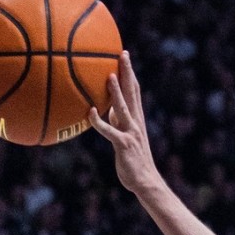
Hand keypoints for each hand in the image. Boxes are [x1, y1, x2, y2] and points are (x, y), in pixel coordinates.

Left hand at [89, 52, 163, 194]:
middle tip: (123, 54)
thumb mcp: (125, 137)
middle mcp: (136, 122)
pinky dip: (99, 122)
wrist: (145, 181)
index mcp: (136, 118)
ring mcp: (130, 132)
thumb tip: (106, 111)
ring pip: (123, 108)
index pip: (134, 90)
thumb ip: (118, 123)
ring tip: (110, 76)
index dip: (130, 72)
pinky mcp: (123, 144)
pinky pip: (109, 131)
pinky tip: (90, 113)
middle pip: (132, 92)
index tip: (124, 55)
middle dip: (128, 72)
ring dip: (116, 92)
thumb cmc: (133, 161)